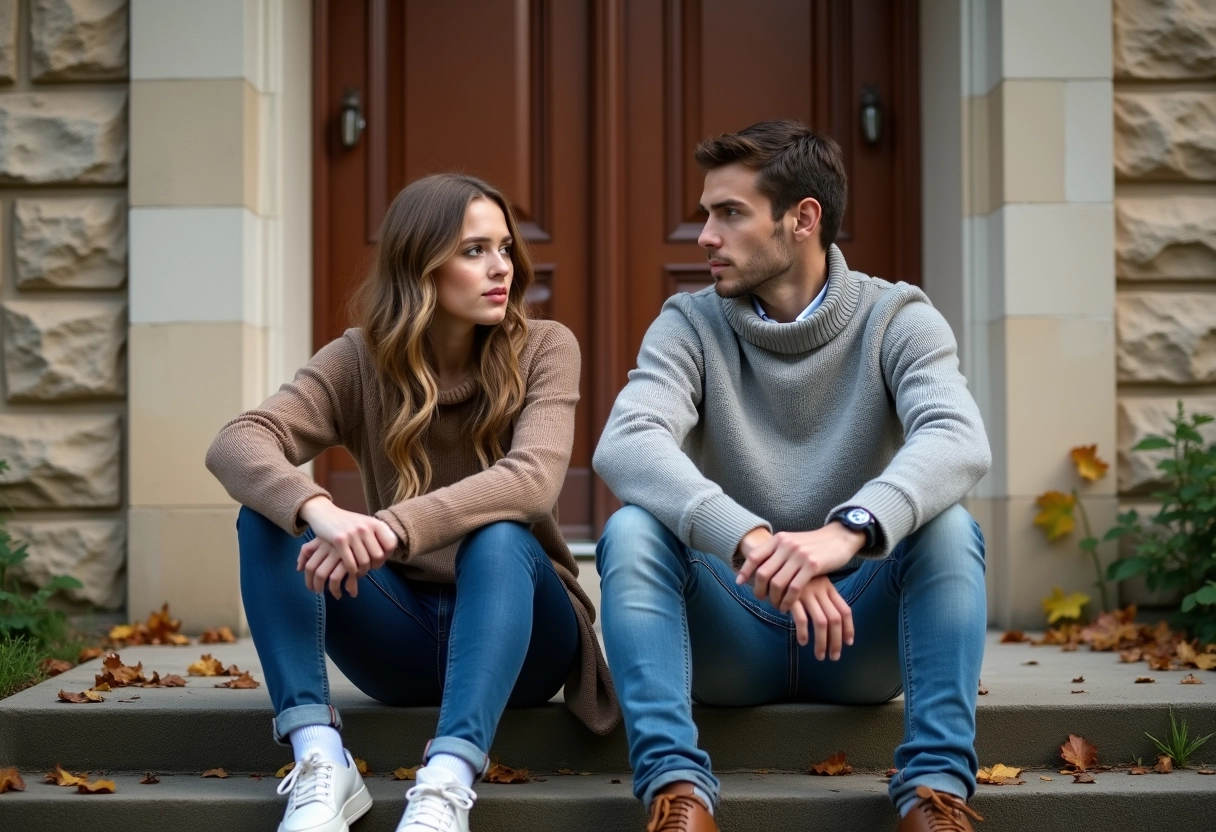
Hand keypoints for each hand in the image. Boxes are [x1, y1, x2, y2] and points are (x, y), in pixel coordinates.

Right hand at [298, 496, 398, 597]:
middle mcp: (365, 527)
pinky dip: (351, 570)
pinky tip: (350, 570)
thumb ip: (376, 536)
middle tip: (368, 568)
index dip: (388, 555)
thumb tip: (387, 555)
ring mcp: (352, 533)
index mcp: (374, 523)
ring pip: (364, 562)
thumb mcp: (365, 524)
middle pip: (378, 556)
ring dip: (362, 570)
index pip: (391, 544)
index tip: (379, 559)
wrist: (324, 513)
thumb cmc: (347, 523)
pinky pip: (350, 563)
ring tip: (359, 571)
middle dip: (374, 566)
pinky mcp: (339, 540)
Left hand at [735, 523, 865, 610]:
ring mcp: (799, 555)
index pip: (754, 556)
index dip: (744, 571)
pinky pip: (794, 588)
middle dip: (759, 590)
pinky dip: (787, 601)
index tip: (739, 583)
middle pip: (763, 573)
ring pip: (777, 583)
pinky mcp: (813, 566)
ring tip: (776, 605)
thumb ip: (777, 552)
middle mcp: (786, 545)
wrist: (839, 537)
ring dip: (774, 599)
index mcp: (779, 539)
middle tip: (761, 599)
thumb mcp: (792, 541)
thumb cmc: (814, 544)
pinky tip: (787, 607)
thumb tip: (758, 568)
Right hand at [791, 577, 853, 658]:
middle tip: (834, 656)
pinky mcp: (791, 596)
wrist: (770, 559)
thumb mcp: (810, 582)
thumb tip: (830, 623)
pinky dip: (804, 632)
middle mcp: (820, 589)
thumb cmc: (790, 576)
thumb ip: (819, 598)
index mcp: (828, 586)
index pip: (845, 610)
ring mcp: (806, 592)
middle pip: (835, 619)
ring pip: (821, 622)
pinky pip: (801, 618)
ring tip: (820, 655)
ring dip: (822, 642)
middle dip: (836, 641)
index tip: (848, 643)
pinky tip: (803, 642)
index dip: (849, 628)